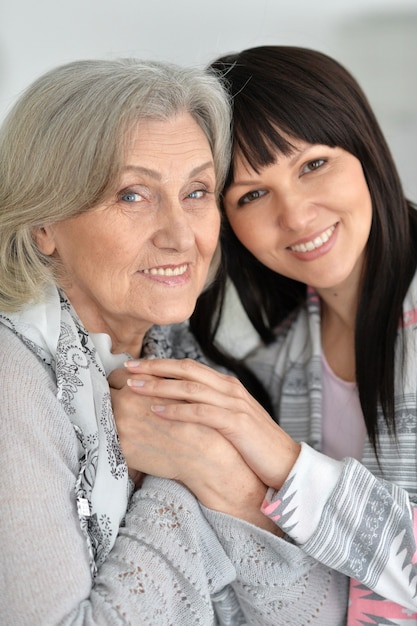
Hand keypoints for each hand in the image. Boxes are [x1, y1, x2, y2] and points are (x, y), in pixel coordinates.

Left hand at [108, 366, 277, 531]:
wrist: (285, 463)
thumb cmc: (252, 446)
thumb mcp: (228, 421)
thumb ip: (207, 408)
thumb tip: (177, 408)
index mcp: (226, 386)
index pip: (188, 367)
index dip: (160, 364)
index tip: (134, 365)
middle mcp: (229, 389)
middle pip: (186, 370)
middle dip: (154, 368)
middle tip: (126, 368)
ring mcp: (234, 404)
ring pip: (190, 388)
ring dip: (159, 386)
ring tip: (134, 387)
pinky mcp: (237, 423)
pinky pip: (201, 412)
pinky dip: (177, 410)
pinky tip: (157, 410)